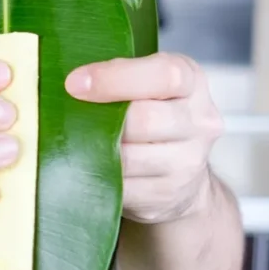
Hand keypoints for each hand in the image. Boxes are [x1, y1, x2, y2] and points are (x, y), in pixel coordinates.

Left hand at [66, 52, 223, 224]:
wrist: (182, 169)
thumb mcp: (146, 81)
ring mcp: (188, 163)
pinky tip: (89, 167)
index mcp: (192, 81)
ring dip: (97, 151)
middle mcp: (199, 121)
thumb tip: (72, 81)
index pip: (164, 75)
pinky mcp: (168, 195)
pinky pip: (123, 188)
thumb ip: (119, 74)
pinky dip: (100, 177)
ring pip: (131, 158)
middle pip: (146, 120)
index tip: (75, 83)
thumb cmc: (153, 112)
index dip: (114, 78)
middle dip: (102, 119)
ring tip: (77, 142)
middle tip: (69, 117)